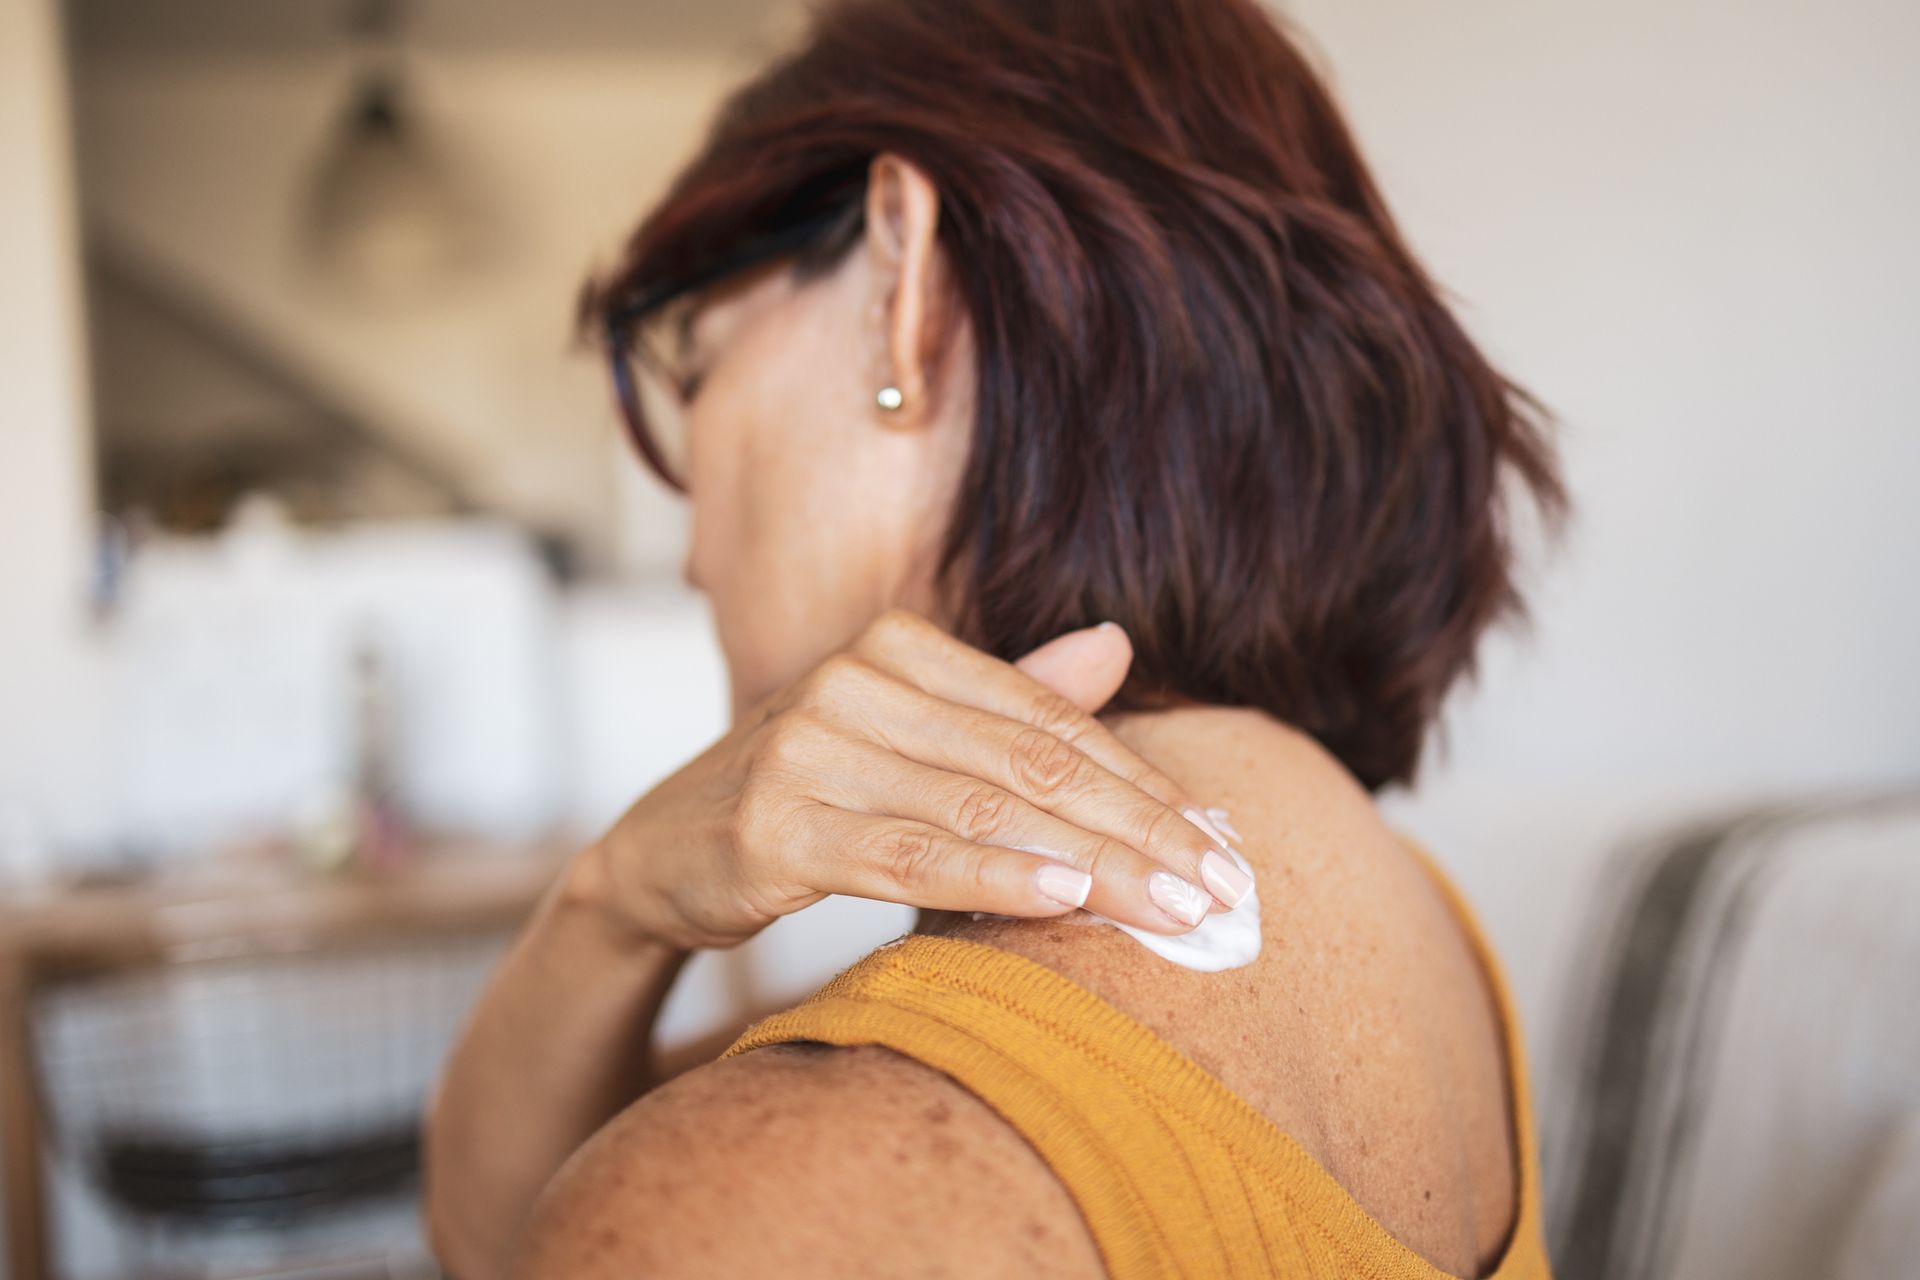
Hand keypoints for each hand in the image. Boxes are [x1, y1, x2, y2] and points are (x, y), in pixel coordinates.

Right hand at [572, 608, 1252, 950]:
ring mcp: (808, 747)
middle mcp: (854, 680)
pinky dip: (992, 877)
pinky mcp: (772, 823)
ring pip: (981, 809)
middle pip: (1030, 764)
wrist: (659, 857)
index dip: (1141, 784)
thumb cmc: (807, 797)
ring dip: (1092, 864)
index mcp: (898, 646)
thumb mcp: (909, 741)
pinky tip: (1064, 900)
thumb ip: (1010, 700)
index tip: (1217, 844)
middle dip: (1138, 831)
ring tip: (1172, 910)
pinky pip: (906, 854)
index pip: (1048, 720)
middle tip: (1221, 890)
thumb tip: (1117, 644)